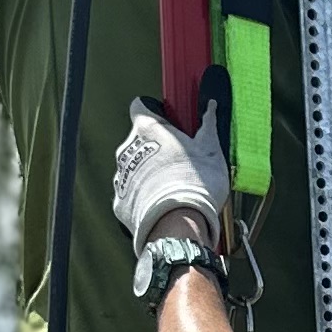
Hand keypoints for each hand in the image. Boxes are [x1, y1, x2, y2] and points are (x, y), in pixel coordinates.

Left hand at [113, 99, 230, 268]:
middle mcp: (127, 150)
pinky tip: (163, 203)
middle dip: (155, 149)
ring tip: (173, 186)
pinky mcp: (121, 201)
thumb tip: (210, 108)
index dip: (154, 113)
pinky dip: (144, 197)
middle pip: (138, 141)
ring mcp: (121, 176)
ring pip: (134, 168)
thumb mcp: (210, 149)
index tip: (167, 122)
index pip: (140, 107)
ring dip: (149, 174)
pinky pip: (132, 194)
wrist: (180, 224)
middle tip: (179, 161)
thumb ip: (208, 125)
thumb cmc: (195, 184)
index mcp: (147, 130)